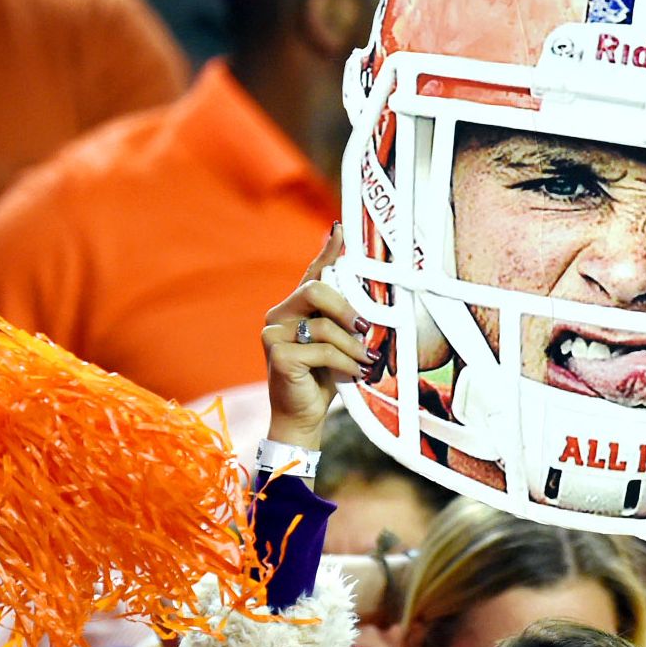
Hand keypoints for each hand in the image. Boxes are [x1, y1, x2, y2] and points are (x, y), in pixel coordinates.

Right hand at [263, 226, 372, 448]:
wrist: (302, 416)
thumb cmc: (324, 378)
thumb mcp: (339, 344)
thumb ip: (346, 321)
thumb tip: (372, 305)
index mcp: (295, 307)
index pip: (313, 272)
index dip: (328, 251)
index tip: (342, 230)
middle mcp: (279, 314)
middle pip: (316, 291)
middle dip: (347, 308)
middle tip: (365, 328)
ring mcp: (273, 333)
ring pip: (323, 325)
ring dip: (351, 346)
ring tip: (365, 360)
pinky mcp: (276, 354)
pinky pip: (319, 349)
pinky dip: (342, 362)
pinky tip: (353, 373)